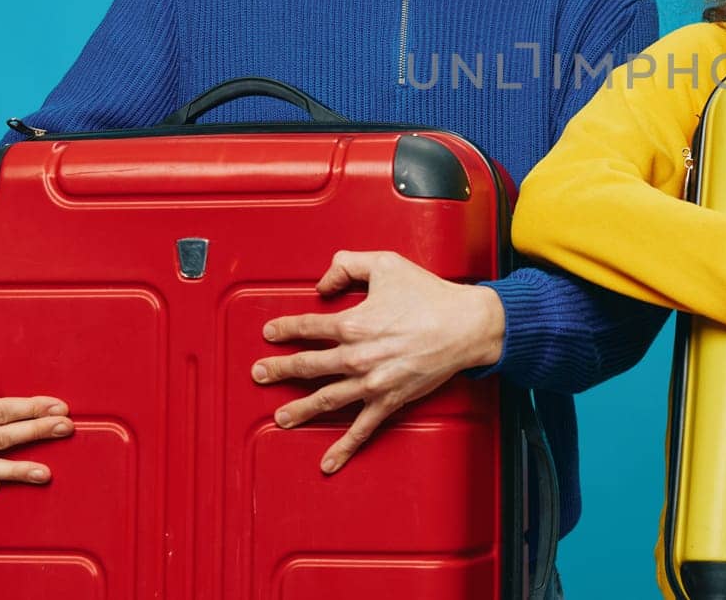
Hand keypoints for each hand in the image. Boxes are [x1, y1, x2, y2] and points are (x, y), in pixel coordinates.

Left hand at [252, 250, 505, 474]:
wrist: (465, 326)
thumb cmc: (430, 296)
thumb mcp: (386, 264)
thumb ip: (348, 265)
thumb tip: (324, 281)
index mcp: (353, 324)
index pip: (308, 327)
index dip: (285, 329)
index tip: (270, 333)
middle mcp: (356, 357)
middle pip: (308, 365)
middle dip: (279, 370)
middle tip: (259, 374)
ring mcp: (371, 383)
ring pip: (326, 399)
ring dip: (300, 409)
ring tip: (281, 417)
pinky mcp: (389, 401)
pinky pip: (362, 428)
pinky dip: (344, 447)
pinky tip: (329, 461)